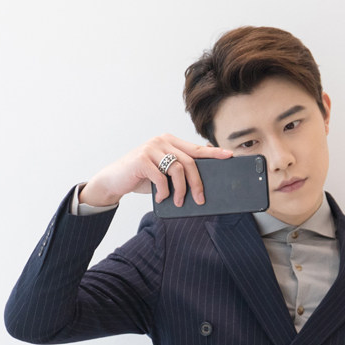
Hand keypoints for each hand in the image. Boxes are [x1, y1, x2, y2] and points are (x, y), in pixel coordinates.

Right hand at [78, 135, 232, 207]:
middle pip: (190, 161)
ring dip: (180, 190)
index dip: (213, 153)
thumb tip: (202, 176)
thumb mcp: (163, 172)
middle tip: (200, 200)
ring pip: (177, 169)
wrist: (115, 180)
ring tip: (178, 202)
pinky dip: (164, 191)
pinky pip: (162, 177)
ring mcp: (151, 148)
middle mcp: (162, 141)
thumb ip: (179, 168)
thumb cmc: (142, 177)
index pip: (196, 148)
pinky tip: (161, 198)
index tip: (229, 156)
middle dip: (197, 183)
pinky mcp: (142, 159)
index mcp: (170, 141)